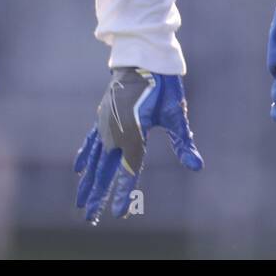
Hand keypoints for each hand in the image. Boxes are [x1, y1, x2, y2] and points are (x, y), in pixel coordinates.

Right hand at [73, 67, 202, 223]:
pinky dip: (84, 156)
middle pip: (105, 172)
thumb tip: (197, 166)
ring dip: (87, 182)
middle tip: (89, 218)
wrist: (141, 57)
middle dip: (97, 196)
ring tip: (80, 201)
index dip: (123, 194)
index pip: (129, 172)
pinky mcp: (102, 117)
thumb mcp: (176, 114)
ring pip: (94, 161)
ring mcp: (105, 125)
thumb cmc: (163, 86)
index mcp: (134, 135)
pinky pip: (90, 142)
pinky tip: (78, 169)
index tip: (118, 214)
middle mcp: (115, 133)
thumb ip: (183, 143)